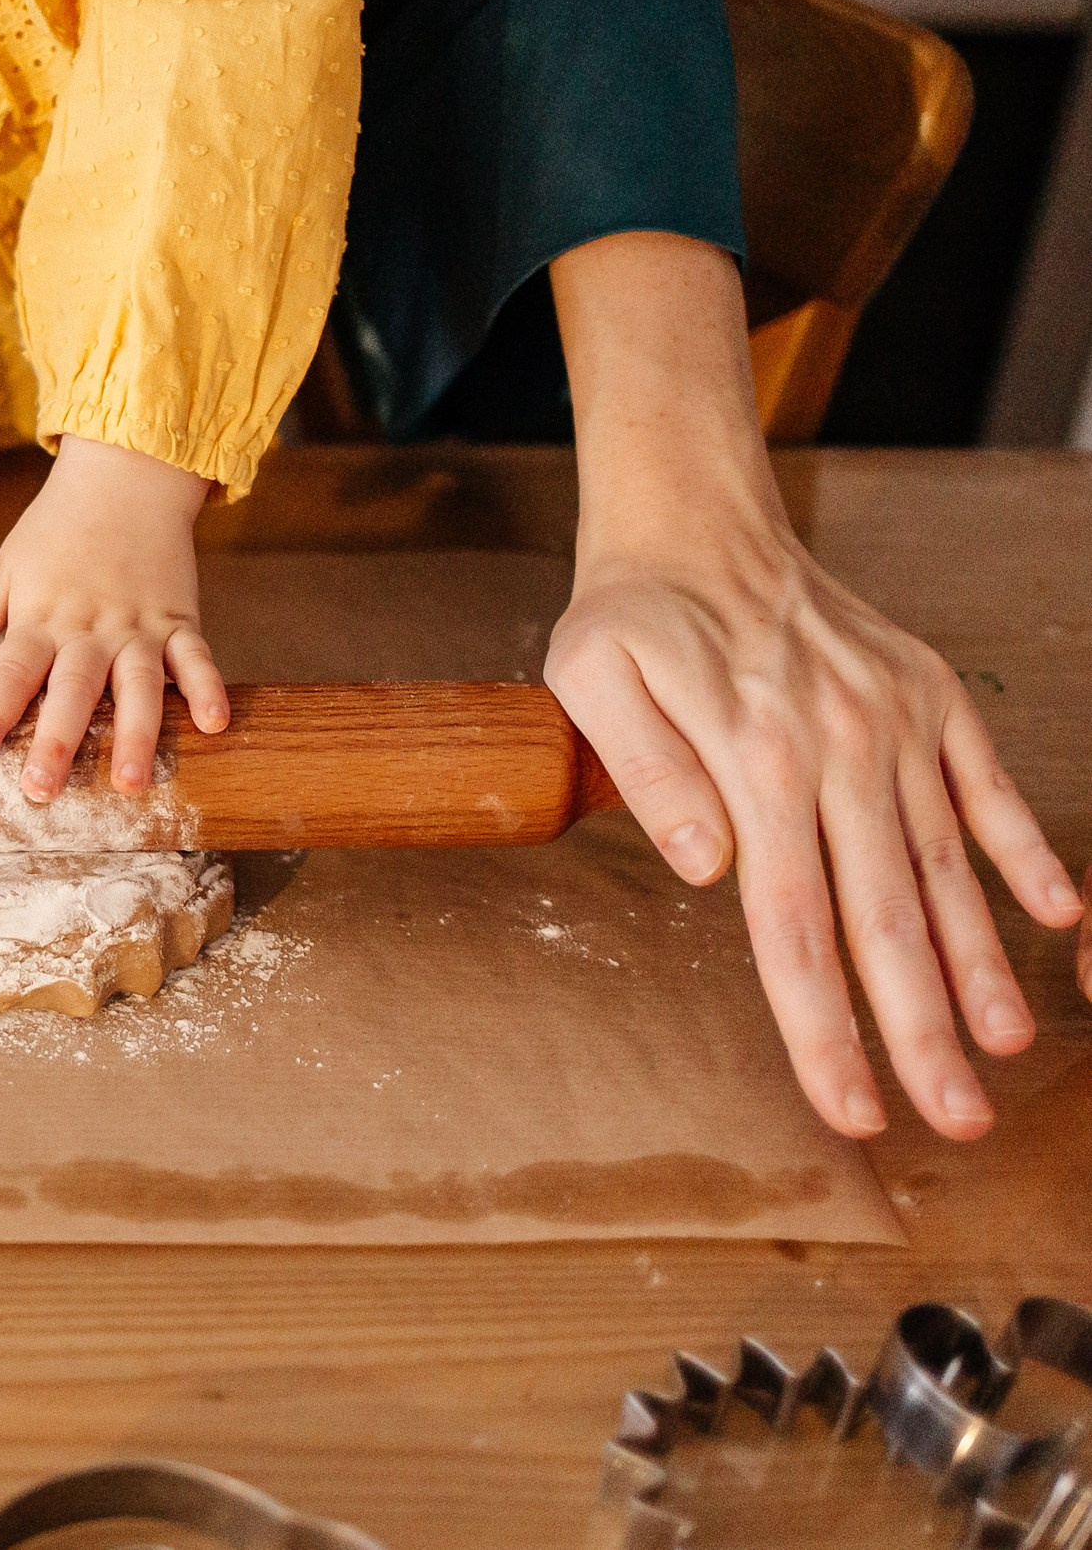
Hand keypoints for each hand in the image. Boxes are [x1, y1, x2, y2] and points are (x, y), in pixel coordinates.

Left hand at [0, 436, 227, 800]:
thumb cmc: (60, 528)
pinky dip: (207, 687)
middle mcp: (88, 629)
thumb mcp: (10, 566)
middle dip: (57, 739)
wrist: (125, 475)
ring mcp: (137, 627)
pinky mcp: (178, 620)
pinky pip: (195, 657)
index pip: (10, 670)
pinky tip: (215, 723)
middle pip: (72, 689)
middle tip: (42, 789)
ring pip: (137, 685)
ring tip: (133, 782)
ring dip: (137, 733)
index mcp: (41, 619)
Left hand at [550, 232, 1083, 1141]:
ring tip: (1004, 1047)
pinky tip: (1058, 916)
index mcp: (759, 761)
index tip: (852, 1108)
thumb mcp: (596, 679)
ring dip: (982, 964)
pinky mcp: (933, 698)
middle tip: (954, 1120)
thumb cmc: (631, 614)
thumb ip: (650, 775)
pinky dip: (1025, 851)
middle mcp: (845, 751)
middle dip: (921, 1029)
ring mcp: (899, 725)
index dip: (825, 1027)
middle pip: (886, 919)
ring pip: (948, 867)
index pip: (795, 926)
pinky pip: (988, 788)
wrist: (697, 521)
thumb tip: (705, 868)